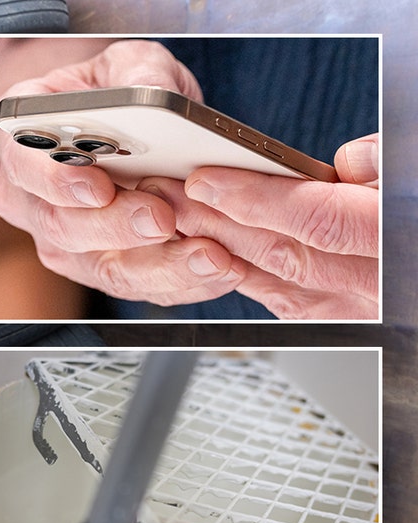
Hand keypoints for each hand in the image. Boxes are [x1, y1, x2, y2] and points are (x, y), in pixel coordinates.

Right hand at [0, 40, 247, 306]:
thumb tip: (154, 94)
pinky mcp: (103, 269)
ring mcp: (64, 242)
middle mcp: (31, 201)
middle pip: (62, 227)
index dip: (56, 181)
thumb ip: (138, 73)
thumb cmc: (114, 96)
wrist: (119, 133)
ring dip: (158, 266)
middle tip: (161, 218)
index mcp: (23, 143)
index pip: (23, 166)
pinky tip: (219, 268)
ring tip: (207, 254)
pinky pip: (139, 285)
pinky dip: (182, 281)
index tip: (96, 187)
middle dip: (116, 227)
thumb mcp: (127, 65)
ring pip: (101, 268)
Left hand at [147, 133, 379, 319]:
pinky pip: (284, 303)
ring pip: (274, 281)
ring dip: (215, 247)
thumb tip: (348, 161)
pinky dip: (242, 276)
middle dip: (215, 220)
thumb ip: (387, 164)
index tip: (205, 179)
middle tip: (166, 191)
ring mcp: (358, 313)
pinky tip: (207, 253)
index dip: (255, 199)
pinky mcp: (342, 324)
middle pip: (281, 252)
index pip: (316, 219)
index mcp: (398, 239)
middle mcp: (378, 288)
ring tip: (172, 216)